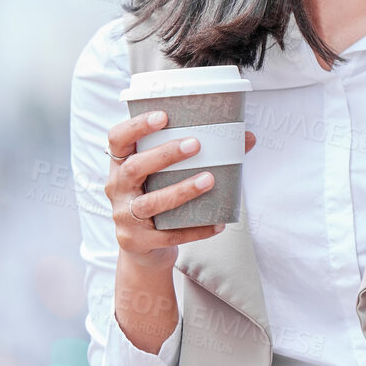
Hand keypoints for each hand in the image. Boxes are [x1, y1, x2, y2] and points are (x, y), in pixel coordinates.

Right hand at [106, 110, 256, 269]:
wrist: (145, 249)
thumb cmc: (160, 198)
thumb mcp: (167, 176)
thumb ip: (198, 155)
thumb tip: (247, 138)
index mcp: (122, 165)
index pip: (118, 139)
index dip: (136, 126)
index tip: (163, 116)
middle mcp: (117, 188)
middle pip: (134, 168)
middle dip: (165, 155)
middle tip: (196, 145)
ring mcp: (125, 217)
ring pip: (150, 203)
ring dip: (181, 190)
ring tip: (209, 179)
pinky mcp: (138, 241)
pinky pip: (169, 235)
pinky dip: (195, 229)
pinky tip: (217, 223)